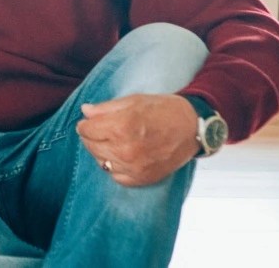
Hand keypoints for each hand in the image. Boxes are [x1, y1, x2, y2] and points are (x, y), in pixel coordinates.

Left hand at [76, 93, 199, 186]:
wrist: (193, 128)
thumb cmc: (163, 110)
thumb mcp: (132, 101)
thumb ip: (105, 108)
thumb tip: (85, 111)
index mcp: (121, 127)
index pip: (86, 130)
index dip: (86, 124)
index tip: (90, 121)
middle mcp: (125, 150)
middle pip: (91, 146)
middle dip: (91, 136)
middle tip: (100, 130)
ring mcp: (134, 167)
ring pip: (101, 162)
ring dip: (102, 151)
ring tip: (112, 142)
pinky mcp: (143, 179)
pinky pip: (116, 177)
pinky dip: (115, 167)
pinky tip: (121, 156)